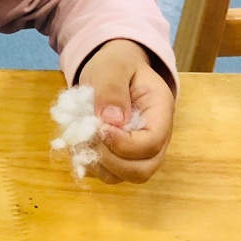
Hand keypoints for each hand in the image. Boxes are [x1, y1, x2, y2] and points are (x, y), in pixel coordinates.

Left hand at [77, 39, 174, 184]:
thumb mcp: (112, 66)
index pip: (152, 142)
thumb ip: (111, 89)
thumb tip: (110, 120)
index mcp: (160, 111)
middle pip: (143, 169)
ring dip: (98, 164)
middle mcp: (156, 137)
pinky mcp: (123, 157)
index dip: (124, 144)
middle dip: (111, 160)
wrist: (114, 68)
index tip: (99, 128)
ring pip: (125, 177)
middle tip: (88, 136)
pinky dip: (91, 164)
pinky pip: (109, 174)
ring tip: (81, 139)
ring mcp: (140, 151)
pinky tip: (79, 144)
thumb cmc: (117, 64)